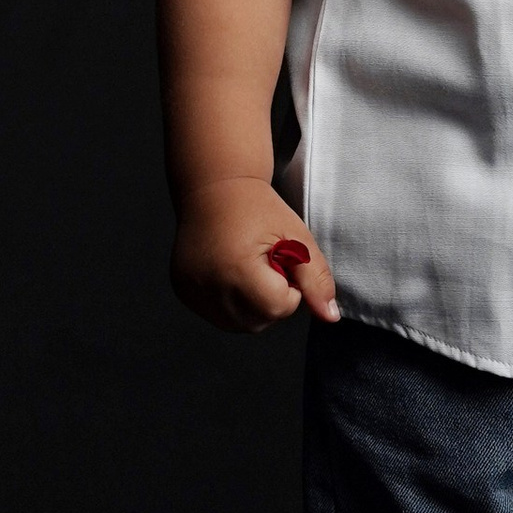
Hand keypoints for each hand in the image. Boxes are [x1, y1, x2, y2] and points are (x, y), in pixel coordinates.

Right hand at [171, 178, 341, 332]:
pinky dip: (231, 302)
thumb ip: (316, 280)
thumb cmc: (259, 209)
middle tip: (267, 264)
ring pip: (238, 324)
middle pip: (258, 321)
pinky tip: (231, 273)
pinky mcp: (182, 291)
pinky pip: (217, 315)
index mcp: (237, 269)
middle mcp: (208, 285)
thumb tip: (330, 317)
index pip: (278, 308)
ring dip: (252, 305)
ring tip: (249, 269)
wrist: (214, 188)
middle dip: (272, 299)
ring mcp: (191, 290)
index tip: (282, 262)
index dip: (290, 288)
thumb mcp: (297, 239)